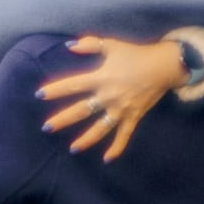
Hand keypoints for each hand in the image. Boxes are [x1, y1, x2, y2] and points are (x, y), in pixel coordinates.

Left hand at [38, 35, 185, 160]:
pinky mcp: (133, 116)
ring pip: (100, 128)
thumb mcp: (112, 45)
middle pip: (82, 111)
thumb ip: (90, 44)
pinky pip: (124, 135)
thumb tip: (69, 46)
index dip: (56, 89)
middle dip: (63, 119)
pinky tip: (107, 159)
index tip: (40, 95)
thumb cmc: (136, 54)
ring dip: (86, 140)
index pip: (73, 85)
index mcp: (102, 77)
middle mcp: (109, 96)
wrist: (164, 66)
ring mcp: (121, 109)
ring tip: (72, 149)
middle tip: (47, 128)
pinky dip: (117, 148)